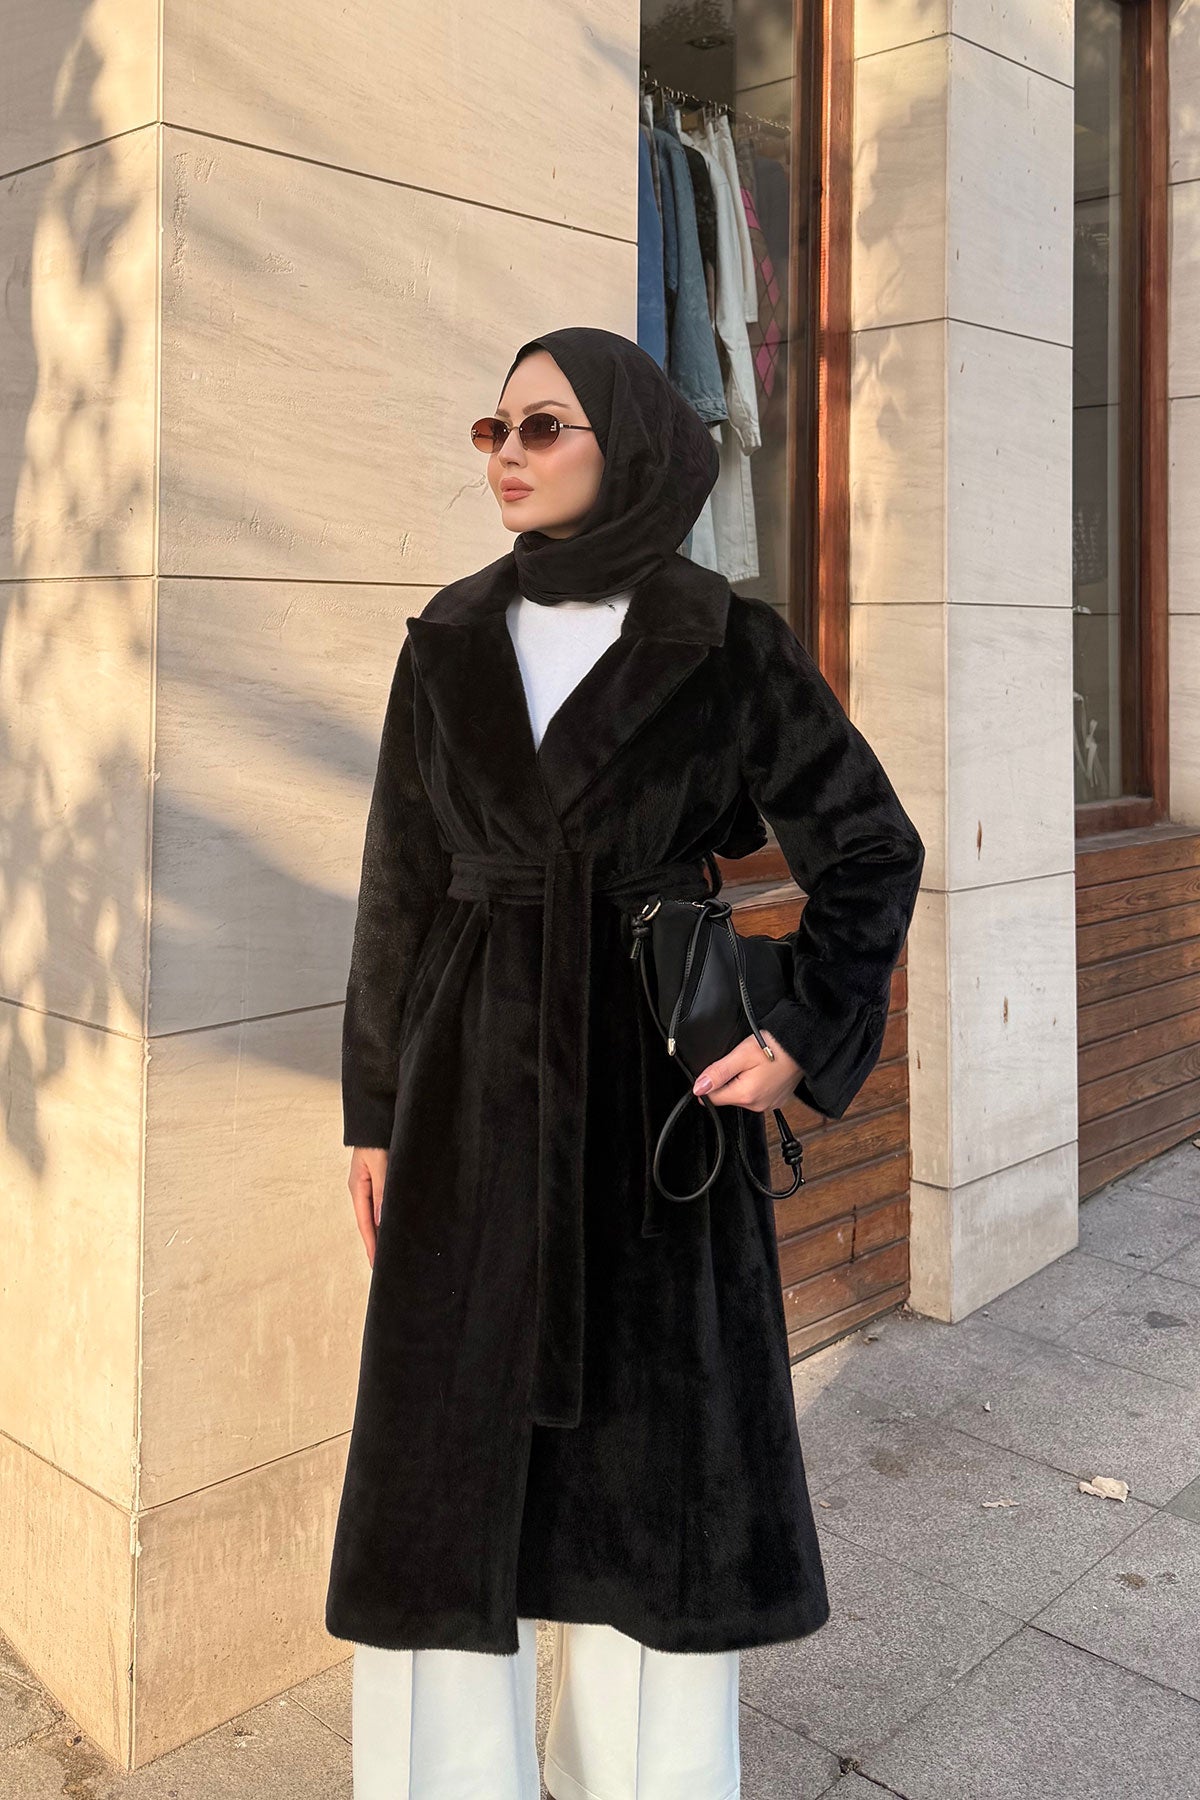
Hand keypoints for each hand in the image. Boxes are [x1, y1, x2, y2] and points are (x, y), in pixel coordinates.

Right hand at [348, 1146, 388, 1268]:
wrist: (378, 1113)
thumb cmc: (376, 1136)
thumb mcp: (379, 1163)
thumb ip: (381, 1190)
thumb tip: (381, 1220)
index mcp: (358, 1187)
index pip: (365, 1223)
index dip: (371, 1244)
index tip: (376, 1265)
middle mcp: (363, 1188)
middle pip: (371, 1222)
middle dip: (377, 1243)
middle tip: (385, 1266)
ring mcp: (372, 1183)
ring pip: (379, 1213)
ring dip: (385, 1230)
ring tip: (392, 1251)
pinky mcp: (382, 1177)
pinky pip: (385, 1202)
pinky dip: (390, 1215)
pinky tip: (398, 1223)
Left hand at [691, 1030, 801, 1113]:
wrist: (804, 1046)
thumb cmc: (776, 1047)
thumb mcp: (742, 1054)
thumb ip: (718, 1072)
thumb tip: (699, 1088)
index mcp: (747, 1096)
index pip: (712, 1098)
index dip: (710, 1082)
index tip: (719, 1069)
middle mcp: (758, 1105)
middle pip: (727, 1097)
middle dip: (728, 1080)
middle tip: (741, 1062)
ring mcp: (769, 1105)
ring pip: (742, 1096)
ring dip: (742, 1082)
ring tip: (755, 1065)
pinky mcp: (776, 1100)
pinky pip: (757, 1095)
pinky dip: (755, 1084)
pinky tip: (763, 1071)